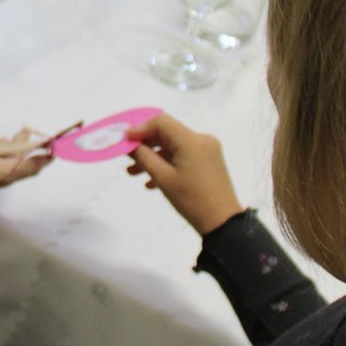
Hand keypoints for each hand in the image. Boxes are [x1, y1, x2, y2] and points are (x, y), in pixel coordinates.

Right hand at [126, 113, 243, 235]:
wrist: (222, 223)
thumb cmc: (191, 200)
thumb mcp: (163, 178)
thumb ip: (144, 157)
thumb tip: (131, 144)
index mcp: (191, 140)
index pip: (161, 122)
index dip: (140, 128)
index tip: (123, 140)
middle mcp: (201, 140)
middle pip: (167, 133)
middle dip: (145, 144)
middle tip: (126, 156)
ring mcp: (207, 150)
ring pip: (173, 146)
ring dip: (153, 157)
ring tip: (133, 172)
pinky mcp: (208, 162)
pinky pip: (183, 156)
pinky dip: (167, 164)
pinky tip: (150, 182)